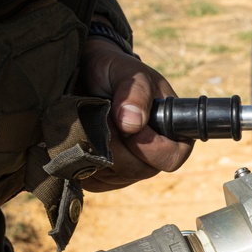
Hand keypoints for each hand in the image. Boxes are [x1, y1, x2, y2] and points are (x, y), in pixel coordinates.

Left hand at [78, 36, 192, 190]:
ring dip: (95, 149)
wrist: (84, 74)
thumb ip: (135, 93)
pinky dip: (81, 161)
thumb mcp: (127, 72)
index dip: (149, 147)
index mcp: (173, 132)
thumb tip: (133, 124)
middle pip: (138, 170)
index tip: (127, 127)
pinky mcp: (104, 176)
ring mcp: (129, 169)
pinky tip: (79, 138)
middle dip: (113, 145)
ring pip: (113, 176)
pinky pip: (94, 181)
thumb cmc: (114, 71)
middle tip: (98, 117)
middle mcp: (154, 155)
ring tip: (88, 121)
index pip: (171, 158)